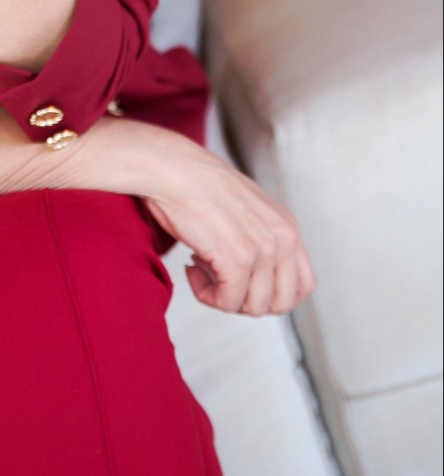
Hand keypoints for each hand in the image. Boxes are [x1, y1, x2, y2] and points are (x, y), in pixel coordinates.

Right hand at [136, 131, 317, 316]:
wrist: (172, 168)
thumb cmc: (198, 184)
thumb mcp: (247, 209)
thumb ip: (261, 238)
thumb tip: (253, 277)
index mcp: (287, 226)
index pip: (303, 284)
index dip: (273, 294)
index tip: (245, 285)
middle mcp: (283, 238)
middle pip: (282, 302)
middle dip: (248, 302)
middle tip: (221, 281)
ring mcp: (262, 250)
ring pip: (254, 307)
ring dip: (224, 297)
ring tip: (201, 268)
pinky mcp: (237, 259)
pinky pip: (227, 301)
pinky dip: (205, 294)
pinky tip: (191, 268)